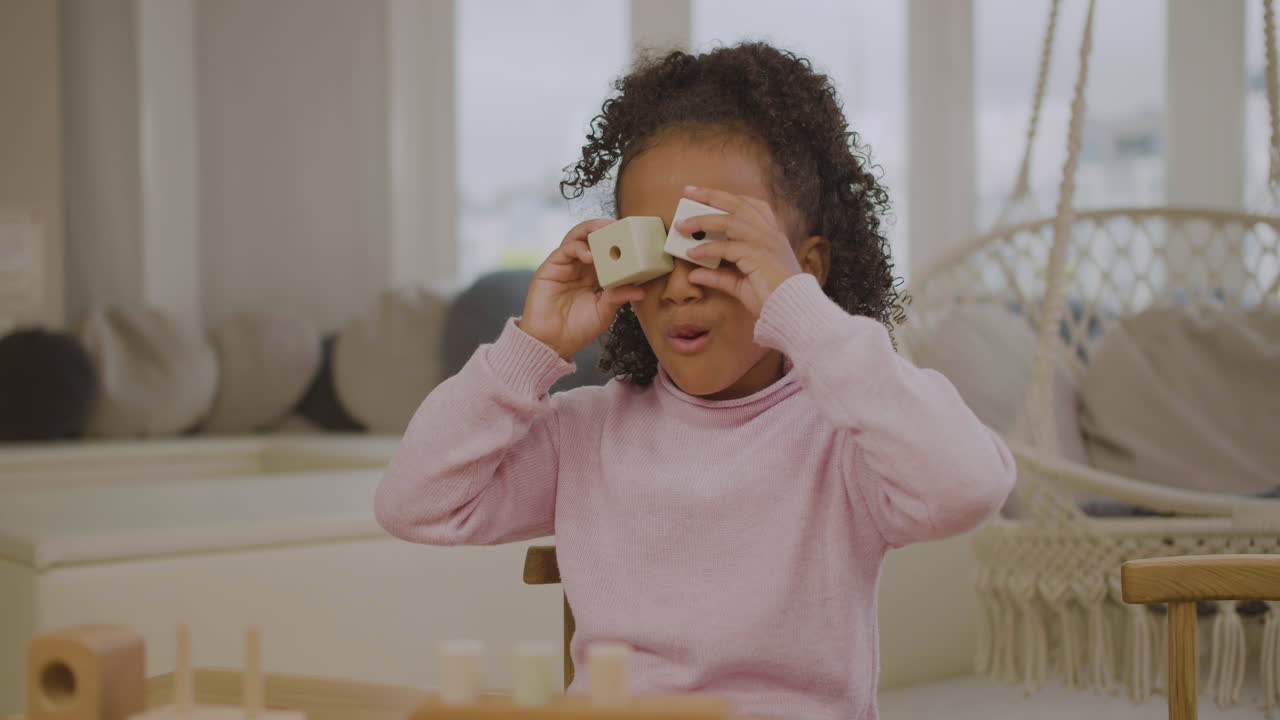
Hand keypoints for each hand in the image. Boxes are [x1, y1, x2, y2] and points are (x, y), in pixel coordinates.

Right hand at [517, 218, 645, 359]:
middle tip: (620, 224)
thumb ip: (619, 296)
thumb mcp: (605, 311)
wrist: (552, 342)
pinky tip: (588, 255)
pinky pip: (565, 249)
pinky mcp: (551, 267)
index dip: (619, 241)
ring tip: (605, 228)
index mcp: (596, 276)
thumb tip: (641, 290)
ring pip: (578, 238)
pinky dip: (578, 248)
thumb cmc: (578, 329)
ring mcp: (566, 265)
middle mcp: (581, 267)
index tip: (635, 235)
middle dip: (606, 228)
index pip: (608, 251)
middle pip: (593, 239)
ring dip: (591, 230)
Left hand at [679, 186, 802, 316]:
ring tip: (682, 225)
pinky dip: (707, 249)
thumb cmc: (772, 298)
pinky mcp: (758, 255)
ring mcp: (765, 242)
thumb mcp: (741, 284)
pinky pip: (726, 247)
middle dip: (711, 195)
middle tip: (688, 191)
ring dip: (703, 220)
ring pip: (730, 221)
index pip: (752, 206)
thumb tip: (694, 274)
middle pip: (738, 204)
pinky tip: (693, 253)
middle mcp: (770, 234)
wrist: (791, 311)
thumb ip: (719, 276)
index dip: (729, 197)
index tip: (706, 194)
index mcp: (772, 236)